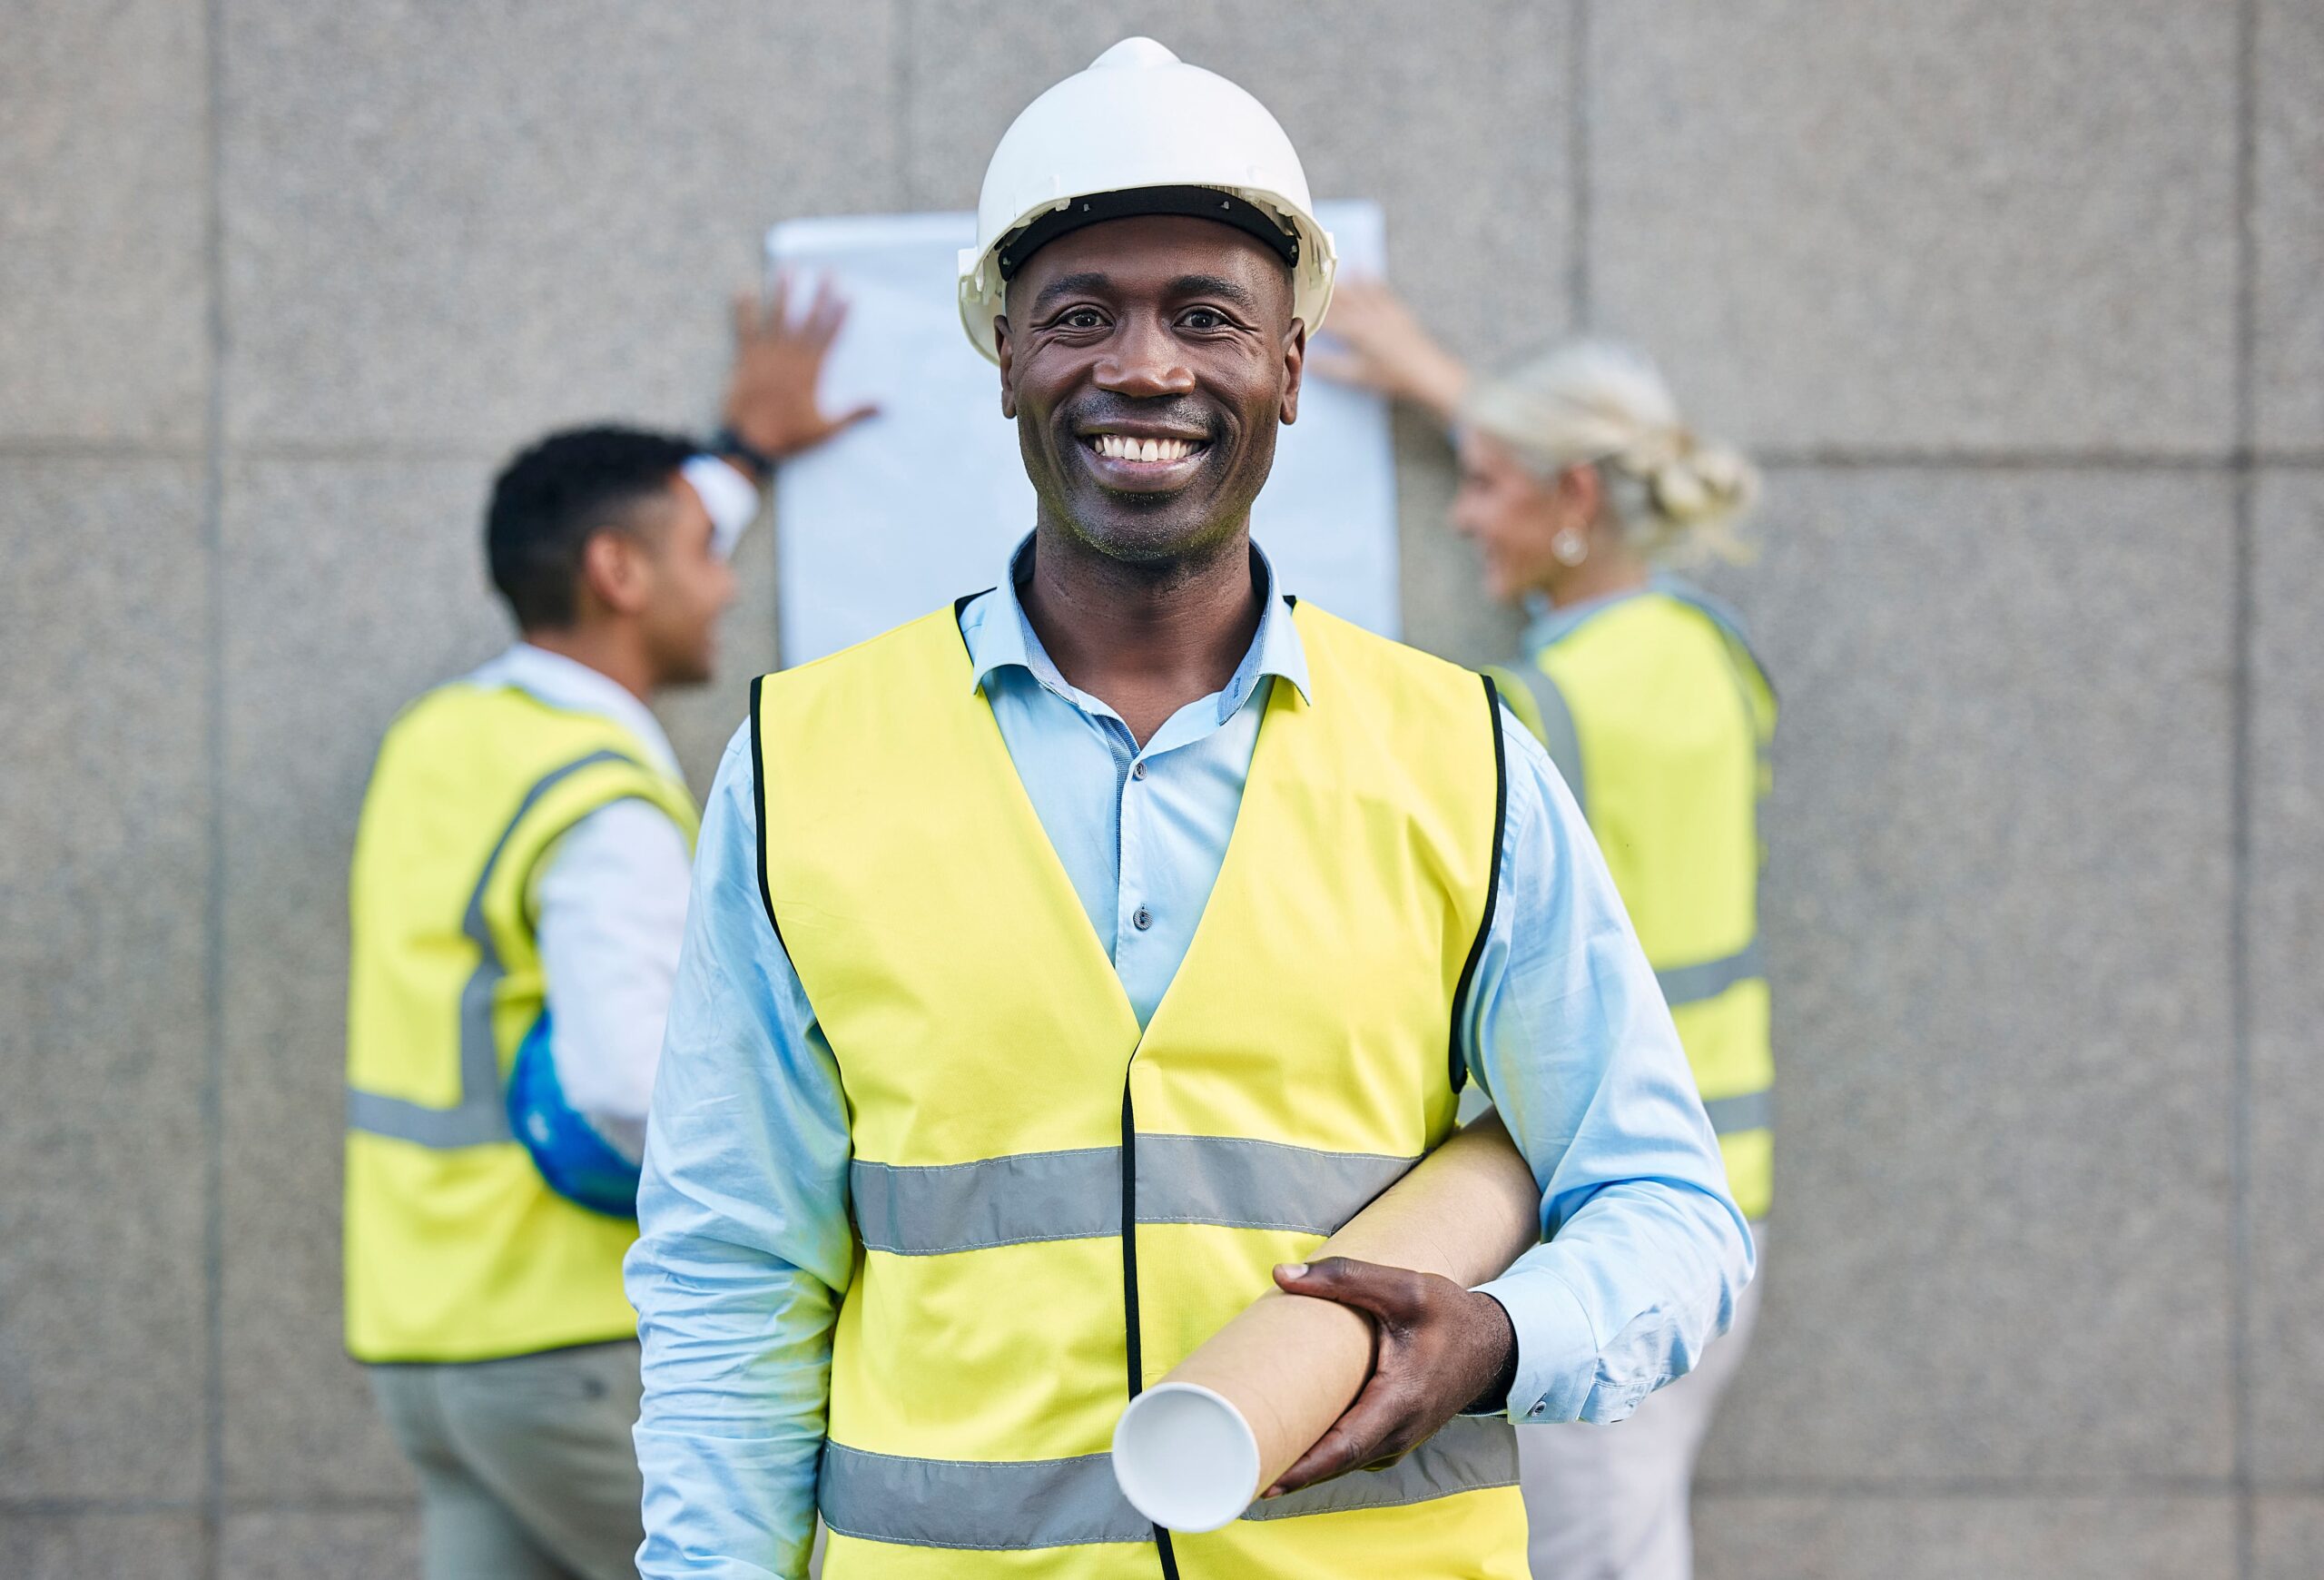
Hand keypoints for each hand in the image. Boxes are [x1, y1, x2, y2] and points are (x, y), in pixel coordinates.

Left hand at [720, 272, 879, 470]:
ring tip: (789, 268)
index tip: (847, 293)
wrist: (750, 440)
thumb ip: (856, 413)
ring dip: (784, 292)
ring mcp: (767, 354)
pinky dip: (744, 309)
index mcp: (812, 370)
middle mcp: (791, 356)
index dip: (839, 314)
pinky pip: (745, 329)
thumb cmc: (790, 436)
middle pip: (809, 319)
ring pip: (778, 316)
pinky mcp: (746, 358)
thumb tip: (885, 405)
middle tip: (826, 271)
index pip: (830, 335)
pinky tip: (744, 289)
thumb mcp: (828, 428)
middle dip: (819, 294)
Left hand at [1261, 1256, 1517, 1498]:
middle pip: (1335, 1463)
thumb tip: (1282, 1275)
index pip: (1344, 1447)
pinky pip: (1352, 1455)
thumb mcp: (1403, 1287)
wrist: (1493, 1344)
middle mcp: (1399, 1432)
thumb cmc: (1449, 1316)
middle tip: (1237, 1466)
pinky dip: (1322, 1454)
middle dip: (1288, 1469)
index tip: (1263, 1476)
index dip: (1303, 1467)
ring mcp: (1398, 1441)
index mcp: (1400, 1402)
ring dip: (1302, 1463)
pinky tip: (1289, 1442)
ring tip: (1251, 1453)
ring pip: (1342, 1463)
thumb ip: (1344, 1277)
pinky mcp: (1394, 1438)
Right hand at [1307, 278, 1471, 421]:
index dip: (1310, 308)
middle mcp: (1367, 317)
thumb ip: (1331, 367)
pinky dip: (1369, 279)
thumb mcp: (1357, 376)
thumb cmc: (1391, 377)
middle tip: (1307, 272)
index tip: (1295, 297)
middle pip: (1341, 299)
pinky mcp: (1397, 312)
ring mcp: (1383, 312)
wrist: (1428, 372)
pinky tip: (1363, 270)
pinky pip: (1380, 291)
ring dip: (1343, 278)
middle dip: (1324, 287)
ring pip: (1358, 291)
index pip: (1327, 318)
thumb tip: (1307, 361)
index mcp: (1355, 333)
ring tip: (1329, 265)